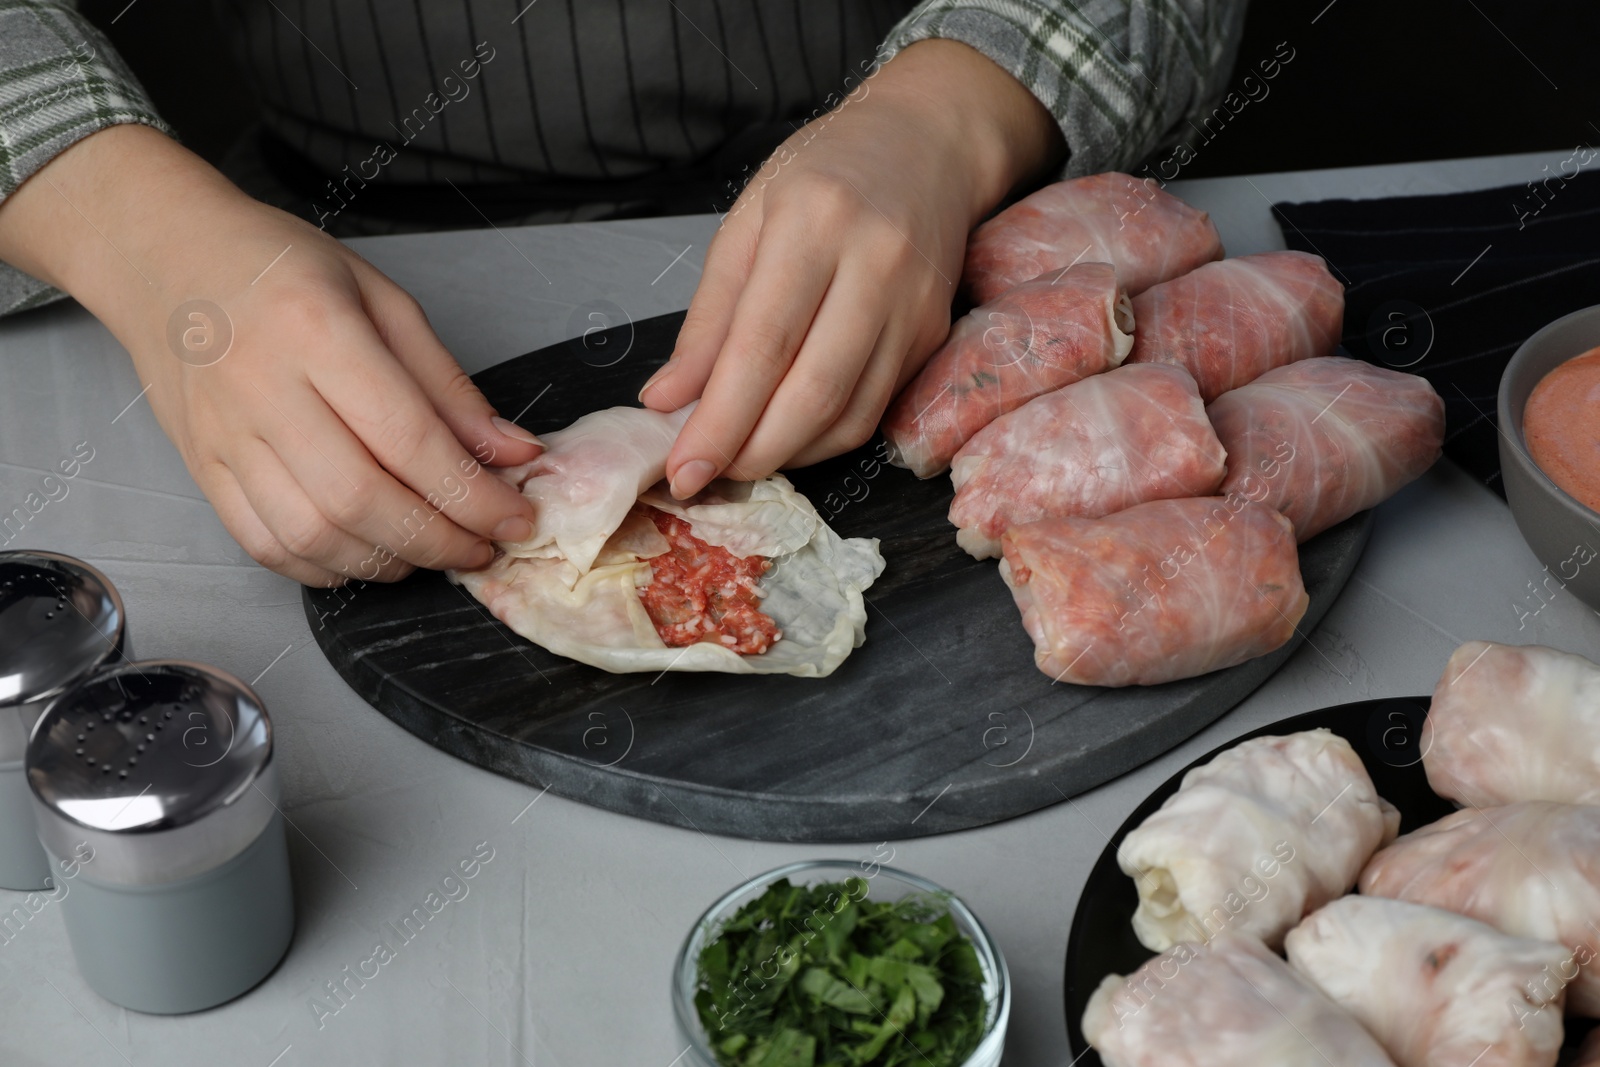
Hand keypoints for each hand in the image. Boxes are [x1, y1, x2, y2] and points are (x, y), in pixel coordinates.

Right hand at [0, 126, 542, 585]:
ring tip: (432, 551)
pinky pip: (266, 544)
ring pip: (313, 534)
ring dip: (387, 560)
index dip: (473, 493)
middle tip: (482, 548)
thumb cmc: (280, 267)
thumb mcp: (383, 300)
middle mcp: (263, 388)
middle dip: (438, 540)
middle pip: (362, 498)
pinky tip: (369, 554)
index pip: (410, 439)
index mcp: (317, 330)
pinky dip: (327, 567)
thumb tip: (513, 454)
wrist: (167, 259)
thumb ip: (449, 385)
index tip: (516, 518)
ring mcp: (225, 435)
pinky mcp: (203, 469)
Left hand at [640, 39, 1062, 497]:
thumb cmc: (823, 175)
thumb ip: (709, 317)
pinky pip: (873, 409)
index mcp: (813, 223)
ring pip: (848, 414)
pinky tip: (786, 436)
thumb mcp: (747, 222)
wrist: (928, 144)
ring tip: (738, 460)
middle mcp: (875, 264)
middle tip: (704, 478)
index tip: (680, 469)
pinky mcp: (934, 334)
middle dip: (751, 452)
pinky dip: (823, 439)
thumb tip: (666, 400)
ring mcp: (914, 305)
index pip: (760, 345)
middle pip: (811, 392)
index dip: (719, 420)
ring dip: (787, 454)